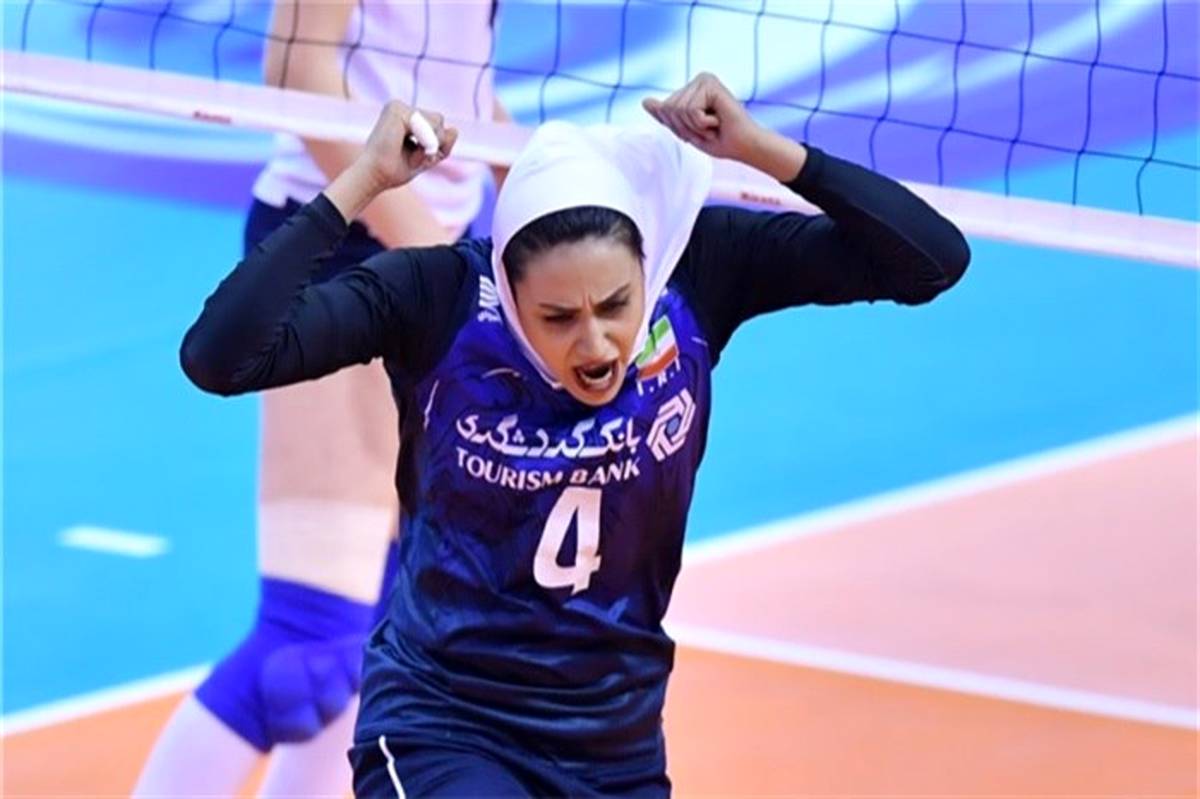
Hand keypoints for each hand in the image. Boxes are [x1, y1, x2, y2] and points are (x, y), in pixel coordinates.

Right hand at [357, 100, 458, 191]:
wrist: (375, 176)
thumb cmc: (393, 170)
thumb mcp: (426, 157)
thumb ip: (441, 144)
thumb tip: (455, 130)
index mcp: (405, 117)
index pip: (436, 124)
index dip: (435, 145)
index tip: (413, 158)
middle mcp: (400, 108)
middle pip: (439, 120)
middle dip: (434, 143)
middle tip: (412, 157)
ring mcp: (398, 107)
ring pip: (437, 121)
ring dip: (430, 144)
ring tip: (410, 154)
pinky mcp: (397, 110)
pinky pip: (429, 126)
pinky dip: (425, 143)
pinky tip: (410, 150)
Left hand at [642, 72, 761, 162]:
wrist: (743, 146)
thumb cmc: (718, 140)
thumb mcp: (685, 130)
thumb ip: (665, 115)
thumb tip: (644, 101)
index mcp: (690, 88)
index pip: (664, 109)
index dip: (678, 128)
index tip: (699, 129)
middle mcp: (697, 80)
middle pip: (669, 108)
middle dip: (686, 127)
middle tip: (708, 128)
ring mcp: (704, 80)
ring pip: (678, 109)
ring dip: (695, 126)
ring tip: (713, 124)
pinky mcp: (711, 84)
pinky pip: (691, 110)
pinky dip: (702, 123)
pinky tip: (718, 119)